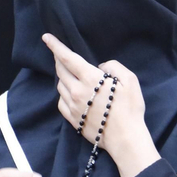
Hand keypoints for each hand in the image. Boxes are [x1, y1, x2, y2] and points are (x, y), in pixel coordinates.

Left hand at [43, 33, 159, 176]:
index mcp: (90, 78)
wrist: (125, 138)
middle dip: (58, 60)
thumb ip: (114, 66)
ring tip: (71, 76)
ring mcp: (72, 106)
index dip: (55, 46)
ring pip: (60, 86)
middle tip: (60, 55)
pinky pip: (61, 102)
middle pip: (60, 70)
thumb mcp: (130, 80)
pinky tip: (71, 94)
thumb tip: (101, 67)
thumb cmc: (130, 108)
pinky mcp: (72, 119)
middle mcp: (77, 91)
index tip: (46, 37)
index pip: (67, 58)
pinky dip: (63, 94)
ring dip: (63, 77)